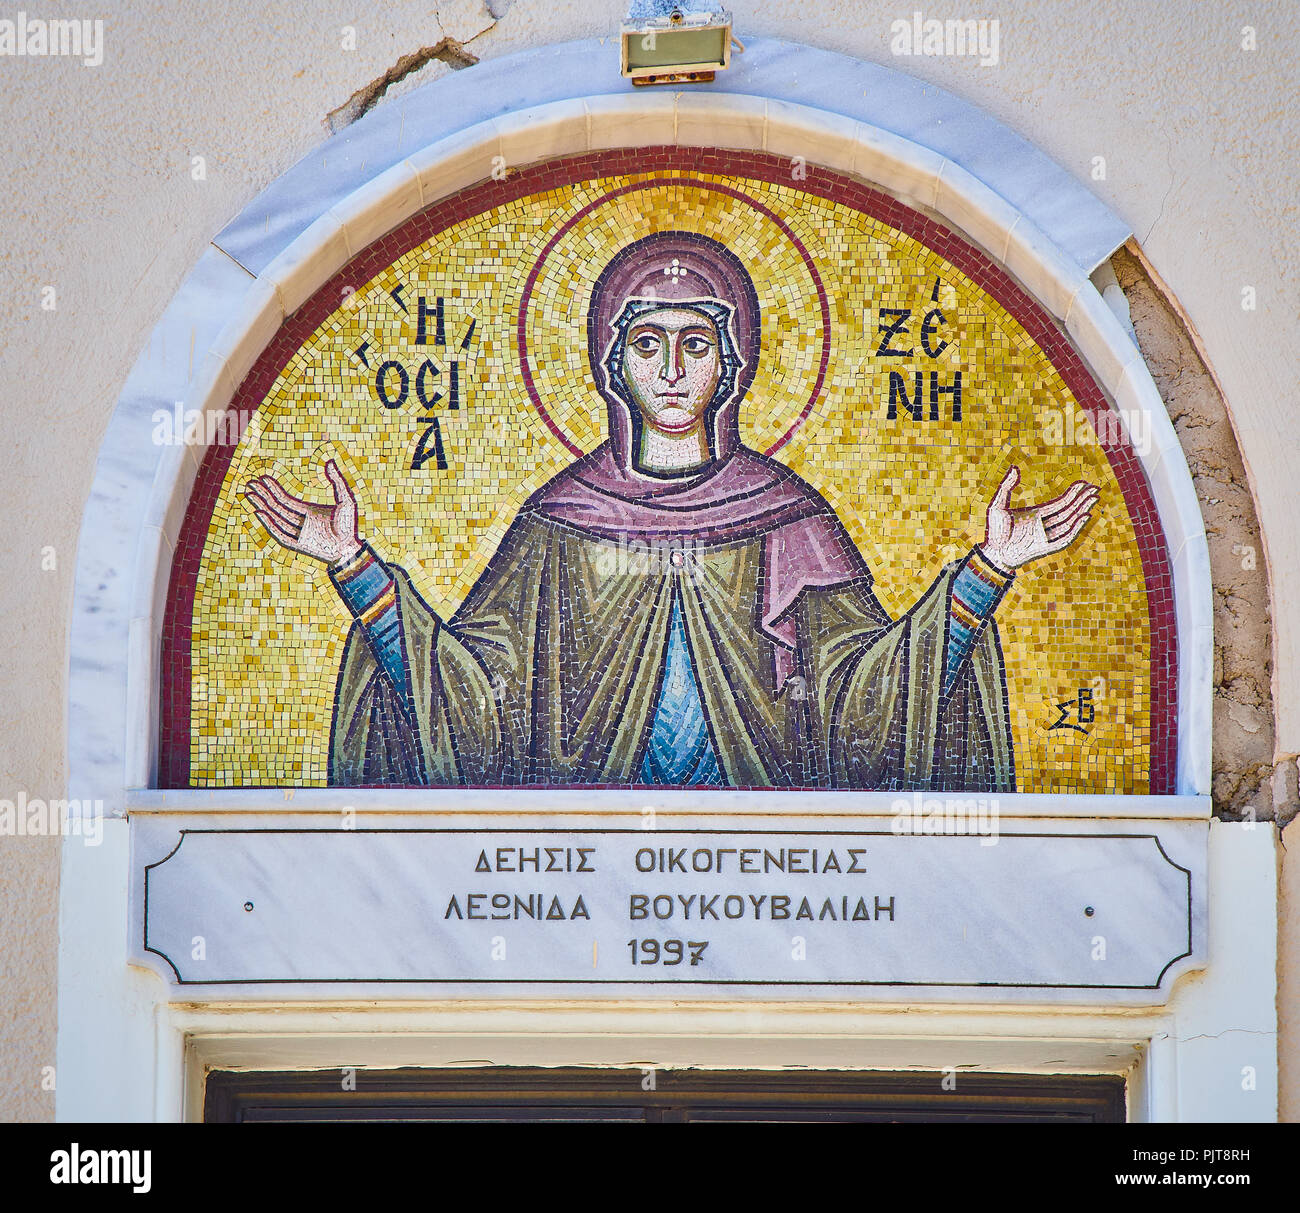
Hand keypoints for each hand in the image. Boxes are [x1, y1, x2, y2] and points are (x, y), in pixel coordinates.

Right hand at [245, 460, 361, 566]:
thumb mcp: (346, 499)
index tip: (263, 478)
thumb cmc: (349, 526)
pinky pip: (280, 533)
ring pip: (276, 518)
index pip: (286, 499)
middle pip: (277, 506)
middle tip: (249, 483)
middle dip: (263, 495)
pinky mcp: (298, 545)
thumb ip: (338, 481)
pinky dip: (269, 524)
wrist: (350, 549)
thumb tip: (329, 461)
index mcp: (308, 511)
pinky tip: (259, 513)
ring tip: (249, 495)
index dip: (274, 489)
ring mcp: (298, 533)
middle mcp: (300, 521)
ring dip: (262, 506)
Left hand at [979, 465, 1097, 570]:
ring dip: (1082, 511)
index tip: (1084, 484)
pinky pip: (1064, 539)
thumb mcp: (997, 506)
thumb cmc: (993, 533)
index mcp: (1036, 515)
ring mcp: (1045, 537)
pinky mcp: (1044, 549)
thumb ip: (1006, 487)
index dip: (1072, 494)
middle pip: (1067, 511)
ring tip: (1094, 499)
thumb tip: (1014, 468)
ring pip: (1069, 522)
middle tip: (1096, 489)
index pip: (1059, 503)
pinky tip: (1084, 517)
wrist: (992, 554)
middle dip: (1082, 500)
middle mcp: (1043, 525)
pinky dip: (1075, 529)